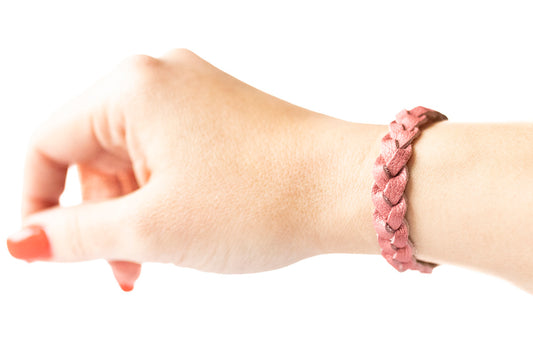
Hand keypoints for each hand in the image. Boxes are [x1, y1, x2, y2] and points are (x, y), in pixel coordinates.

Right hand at [8, 49, 346, 290]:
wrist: (346, 187)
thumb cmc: (262, 198)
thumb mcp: (153, 227)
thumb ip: (77, 233)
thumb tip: (26, 238)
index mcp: (132, 89)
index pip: (47, 143)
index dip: (34, 202)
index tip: (42, 251)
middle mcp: (161, 79)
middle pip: (92, 155)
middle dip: (98, 218)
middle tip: (122, 268)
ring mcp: (195, 94)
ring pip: (133, 160)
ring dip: (134, 214)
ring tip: (157, 258)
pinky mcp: (221, 115)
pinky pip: (169, 156)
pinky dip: (164, 197)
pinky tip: (184, 228)